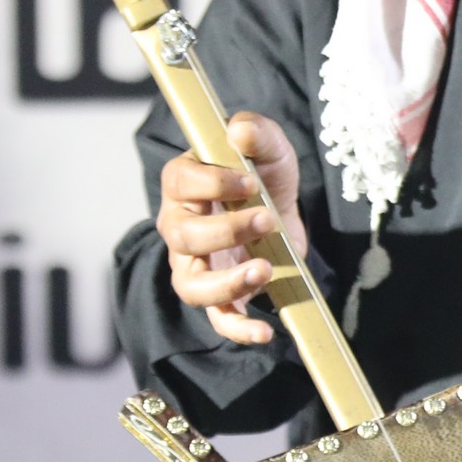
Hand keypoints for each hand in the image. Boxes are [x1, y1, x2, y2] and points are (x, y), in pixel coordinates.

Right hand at [157, 114, 306, 347]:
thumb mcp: (270, 147)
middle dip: (225, 230)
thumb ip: (257, 132)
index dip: (211, 183)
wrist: (282, 212)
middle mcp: (180, 227)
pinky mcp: (220, 295)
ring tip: (264, 269)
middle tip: (266, 218)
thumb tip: (239, 130)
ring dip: (226, 283)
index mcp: (184, 185)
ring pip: (190, 285)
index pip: (179, 183)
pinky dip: (238, 329)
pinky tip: (265, 330)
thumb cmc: (263, 176)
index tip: (249, 182)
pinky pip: (218, 318)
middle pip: (182, 237)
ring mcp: (196, 265)